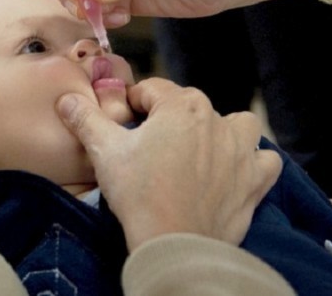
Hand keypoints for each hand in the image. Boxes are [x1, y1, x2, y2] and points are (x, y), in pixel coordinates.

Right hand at [55, 77, 281, 250]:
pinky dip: (251, 163)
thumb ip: (86, 119)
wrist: (173, 242)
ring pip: (237, 125)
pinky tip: (232, 173)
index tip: (123, 126)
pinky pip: (264, 160)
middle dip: (169, 121)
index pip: (152, 90)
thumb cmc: (140, 194)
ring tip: (198, 152)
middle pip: (189, 107)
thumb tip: (67, 99)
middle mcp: (216, 120)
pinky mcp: (254, 181)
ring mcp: (241, 150)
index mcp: (181, 105)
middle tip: (149, 148)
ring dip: (221, 133)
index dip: (133, 106)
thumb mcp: (104, 151)